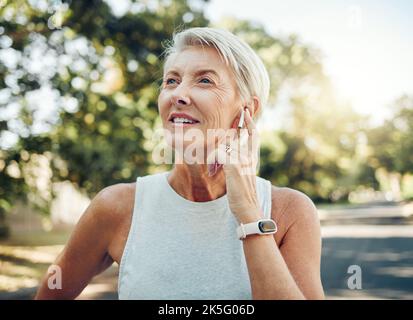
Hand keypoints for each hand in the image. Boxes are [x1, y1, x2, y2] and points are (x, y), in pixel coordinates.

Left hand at [216, 108, 261, 223]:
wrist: (249, 211)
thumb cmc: (243, 197)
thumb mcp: (242, 178)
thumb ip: (237, 165)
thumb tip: (226, 157)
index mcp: (252, 159)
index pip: (254, 136)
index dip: (250, 123)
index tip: (247, 112)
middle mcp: (249, 157)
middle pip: (242, 134)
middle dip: (242, 122)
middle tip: (241, 111)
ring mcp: (243, 161)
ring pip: (224, 145)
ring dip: (214, 150)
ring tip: (209, 159)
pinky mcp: (234, 166)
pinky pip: (219, 153)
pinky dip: (212, 158)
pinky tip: (210, 169)